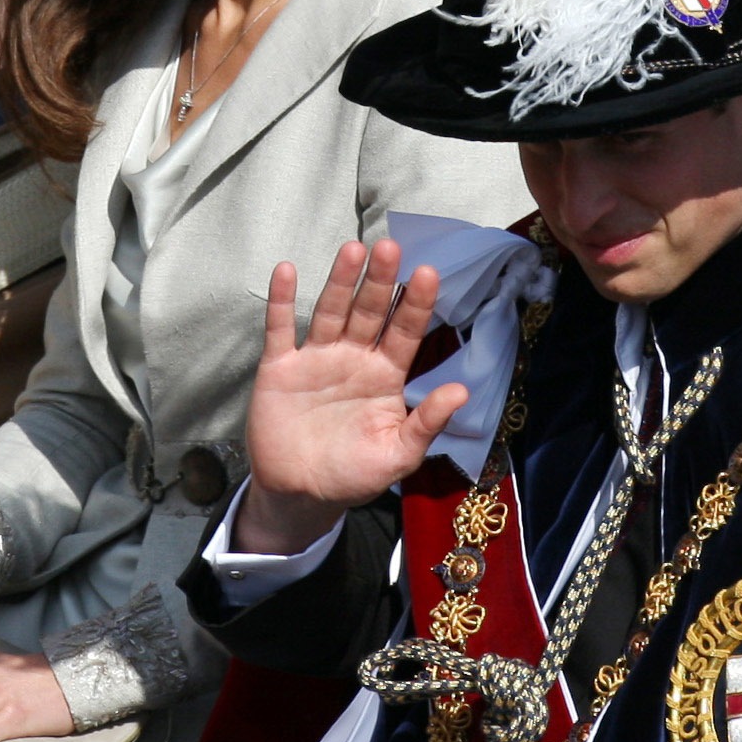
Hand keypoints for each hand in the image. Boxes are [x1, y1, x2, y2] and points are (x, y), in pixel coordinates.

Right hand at [235, 239, 467, 555]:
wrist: (300, 494)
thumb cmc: (354, 475)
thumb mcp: (398, 455)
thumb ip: (426, 423)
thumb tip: (461, 390)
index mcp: (385, 376)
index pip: (405, 332)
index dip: (415, 304)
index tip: (427, 273)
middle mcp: (353, 358)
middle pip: (369, 311)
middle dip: (380, 281)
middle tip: (391, 246)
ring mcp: (315, 359)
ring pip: (330, 311)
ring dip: (341, 280)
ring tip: (353, 249)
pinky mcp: (280, 367)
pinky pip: (280, 329)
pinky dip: (283, 301)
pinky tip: (287, 270)